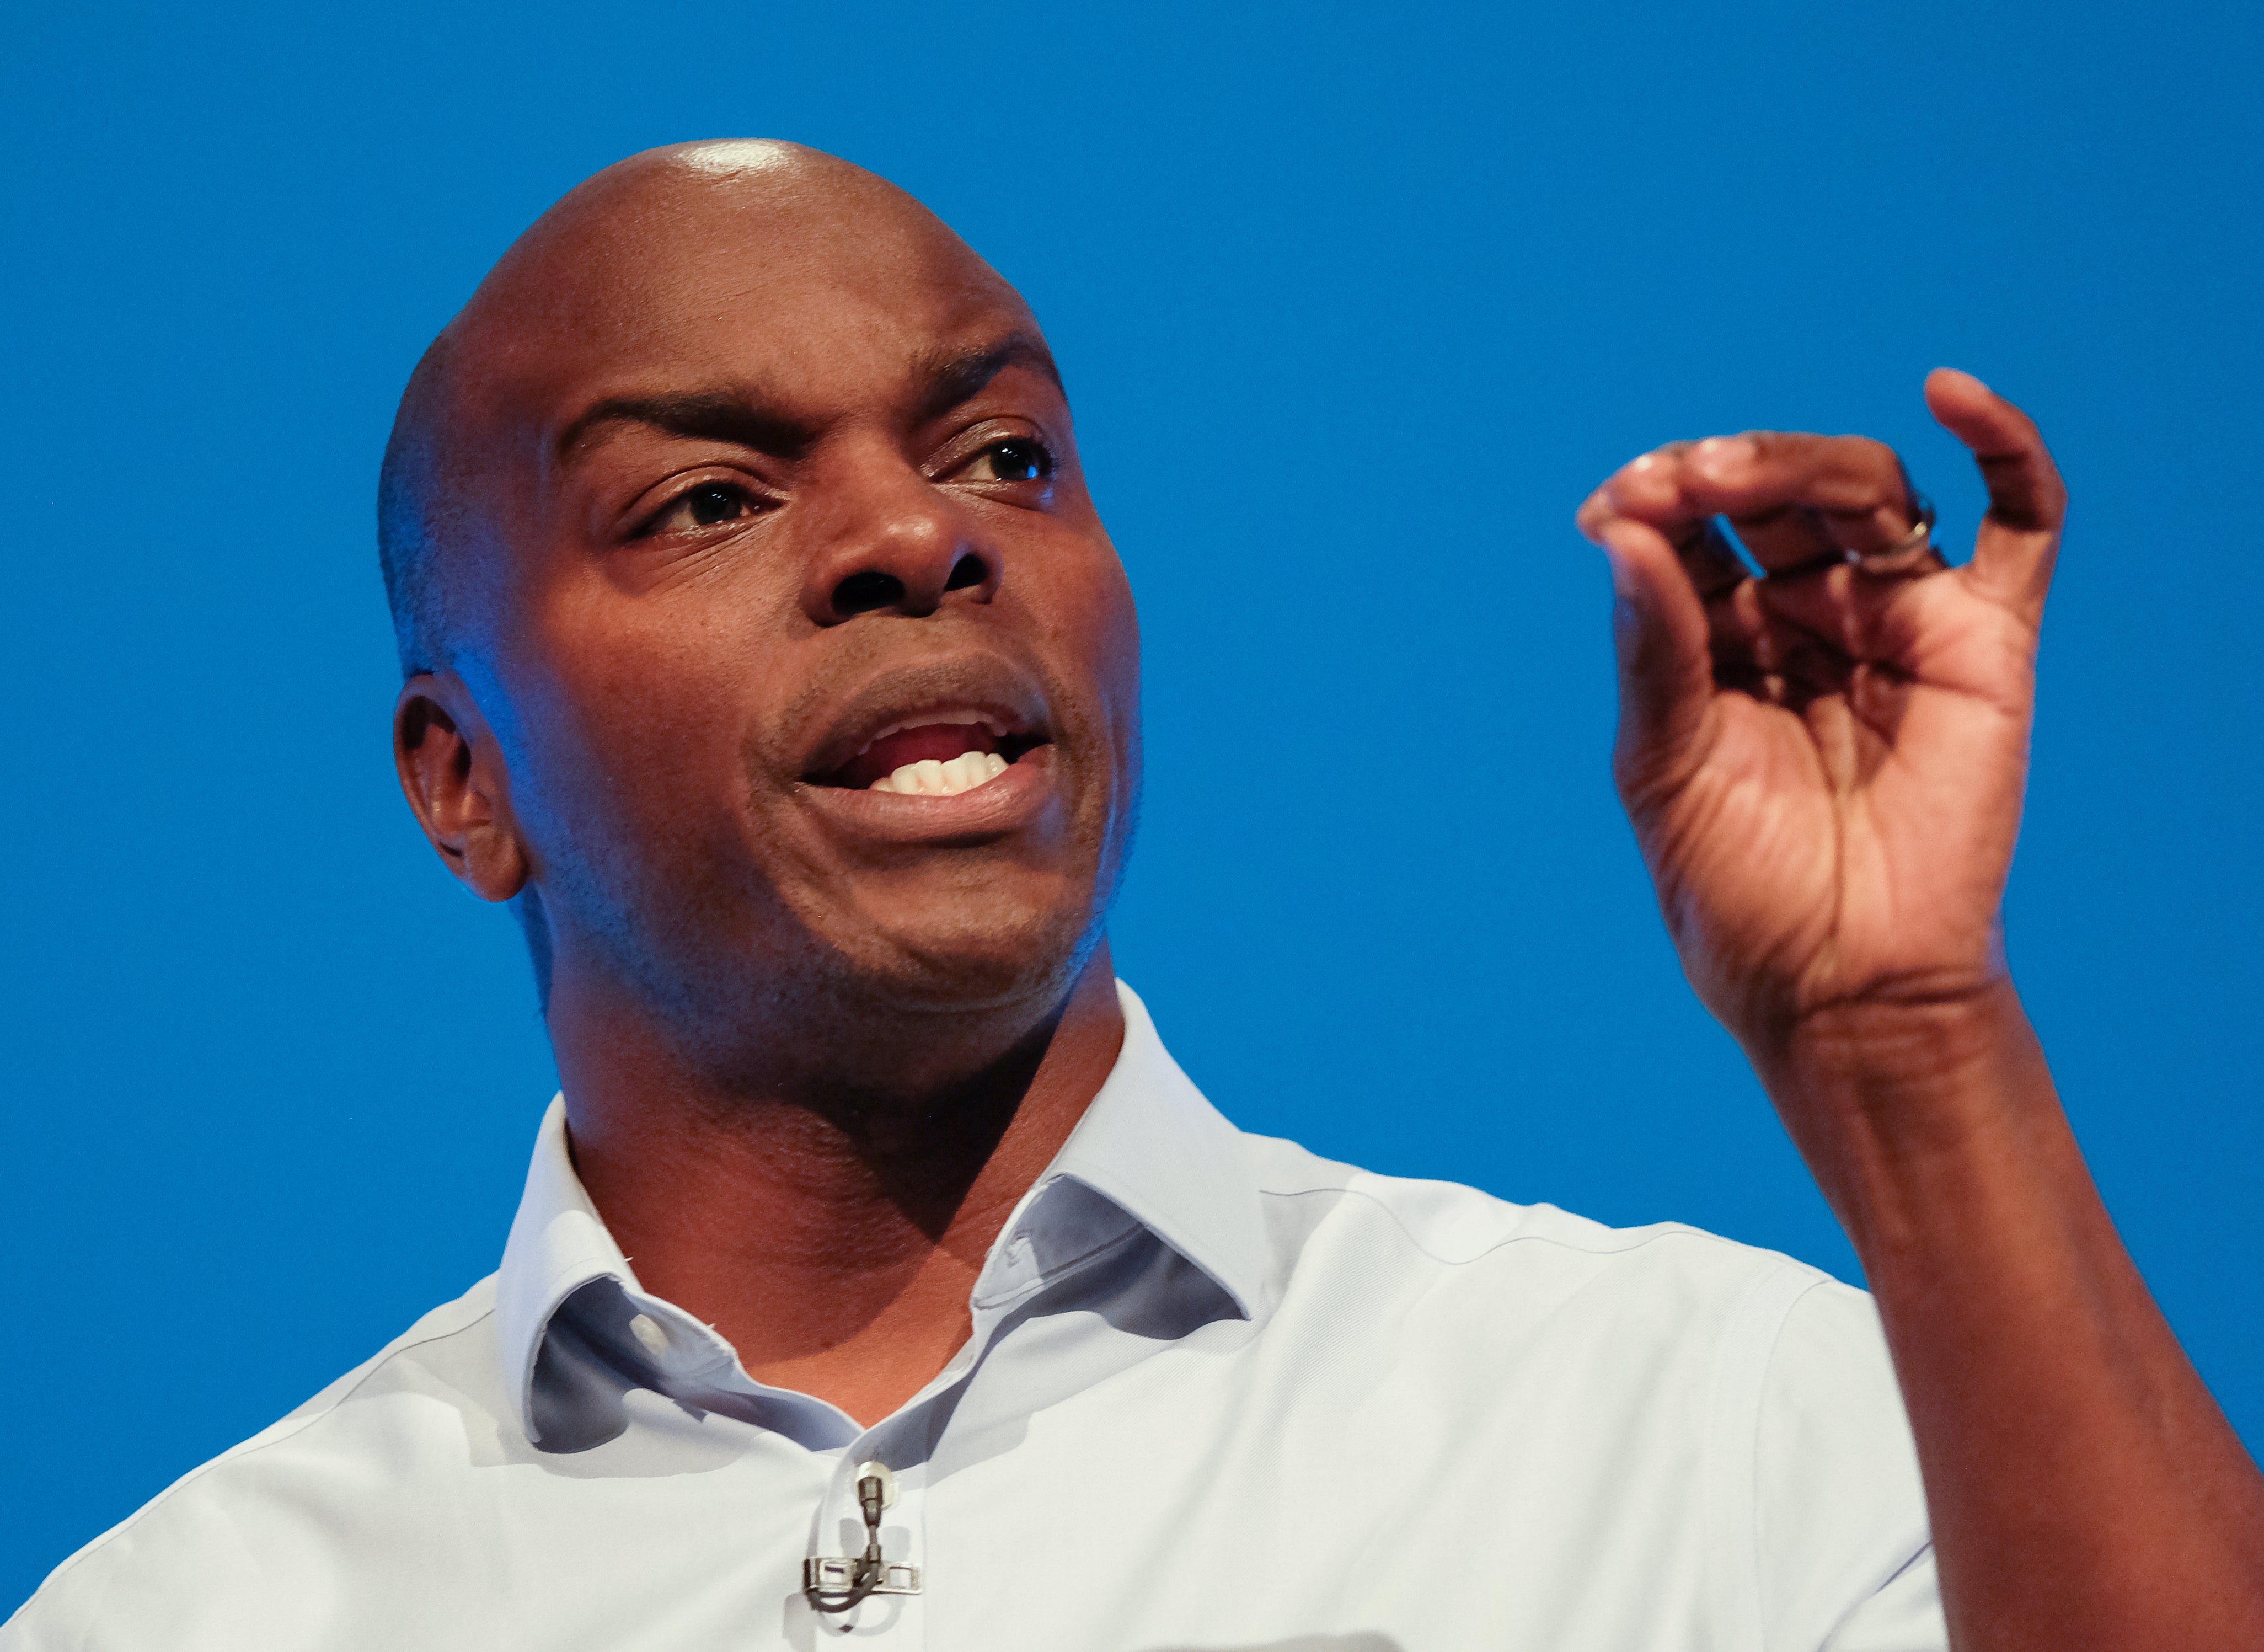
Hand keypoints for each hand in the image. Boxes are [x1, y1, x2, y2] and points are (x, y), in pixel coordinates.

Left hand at [1575, 370, 2065, 1055]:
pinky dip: (2002, 443)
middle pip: (1775, 493)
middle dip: (1724, 473)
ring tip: (1737, 476)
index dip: (1655, 497)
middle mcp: (1806, 613)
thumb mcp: (1665, 766)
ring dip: (1802, 465)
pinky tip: (1950, 390)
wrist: (1838, 986)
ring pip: (1866, 489)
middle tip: (1678, 483)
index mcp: (1718, 637)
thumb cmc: (1739, 890)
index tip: (1607, 509)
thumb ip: (1654, 650)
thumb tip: (1618, 533)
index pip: (1691, 528)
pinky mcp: (1984, 640)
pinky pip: (2021, 521)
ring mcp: (1896, 618)